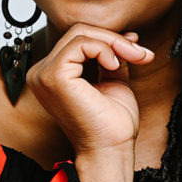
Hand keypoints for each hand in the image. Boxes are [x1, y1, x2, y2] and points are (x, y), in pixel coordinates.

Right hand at [27, 25, 153, 154]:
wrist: (110, 149)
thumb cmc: (110, 125)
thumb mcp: (113, 80)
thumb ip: (112, 57)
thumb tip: (125, 35)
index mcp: (51, 75)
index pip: (77, 40)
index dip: (108, 39)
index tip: (135, 48)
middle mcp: (41, 73)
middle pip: (78, 32)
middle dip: (113, 38)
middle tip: (140, 53)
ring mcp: (43, 74)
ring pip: (80, 33)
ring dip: (113, 43)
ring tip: (134, 58)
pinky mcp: (53, 75)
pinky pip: (81, 43)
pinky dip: (104, 49)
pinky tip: (115, 66)